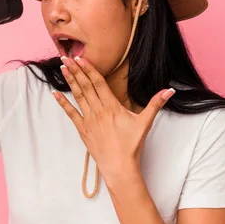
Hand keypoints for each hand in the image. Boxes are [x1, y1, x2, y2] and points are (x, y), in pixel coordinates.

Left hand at [52, 55, 175, 181]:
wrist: (119, 167)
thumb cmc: (132, 145)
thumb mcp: (145, 122)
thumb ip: (155, 104)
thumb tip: (169, 90)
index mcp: (112, 106)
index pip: (99, 83)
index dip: (89, 69)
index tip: (81, 58)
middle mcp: (98, 111)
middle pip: (85, 86)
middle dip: (76, 70)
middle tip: (67, 57)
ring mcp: (89, 120)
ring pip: (78, 96)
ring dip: (70, 81)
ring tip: (63, 68)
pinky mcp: (83, 130)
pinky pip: (71, 113)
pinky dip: (63, 103)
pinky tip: (55, 94)